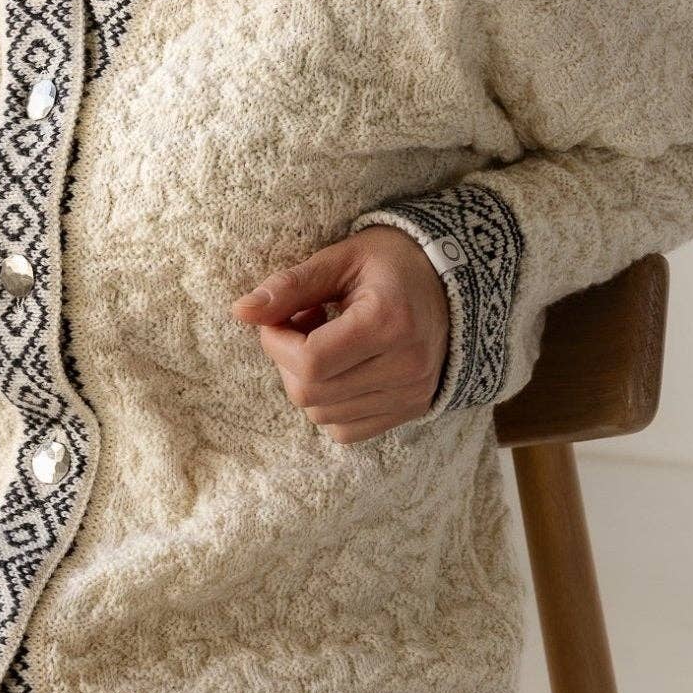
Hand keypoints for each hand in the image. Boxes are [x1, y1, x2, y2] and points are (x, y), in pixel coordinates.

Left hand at [230, 225, 448, 441]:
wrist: (452, 280)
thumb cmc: (391, 262)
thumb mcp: (340, 261)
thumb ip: (290, 286)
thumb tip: (240, 312)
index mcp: (388, 323)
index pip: (310, 361)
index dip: (276, 342)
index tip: (279, 317)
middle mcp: (405, 366)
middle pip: (311, 393)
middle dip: (287, 361)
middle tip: (300, 325)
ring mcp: (412, 394)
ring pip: (322, 415)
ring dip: (306, 383)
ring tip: (325, 342)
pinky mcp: (411, 410)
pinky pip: (345, 431)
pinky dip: (329, 405)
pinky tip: (341, 370)